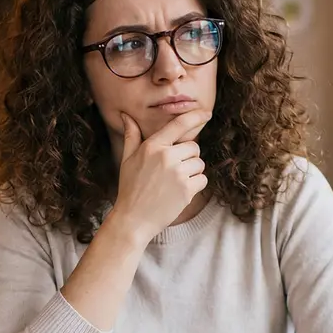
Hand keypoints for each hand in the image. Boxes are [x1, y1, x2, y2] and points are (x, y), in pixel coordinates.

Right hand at [109, 110, 209, 241]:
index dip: (195, 116)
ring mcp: (177, 173)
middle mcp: (166, 157)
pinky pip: (202, 179)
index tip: (207, 113)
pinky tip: (180, 192)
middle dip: (188, 157)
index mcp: (152, 146)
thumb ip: (131, 136)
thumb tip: (126, 116)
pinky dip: (195, 186)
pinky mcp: (187, 190)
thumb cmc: (130, 188)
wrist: (133, 219)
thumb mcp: (127, 159)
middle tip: (173, 171)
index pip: (179, 125)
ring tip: (174, 183)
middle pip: (194, 147)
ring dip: (192, 172)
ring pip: (199, 164)